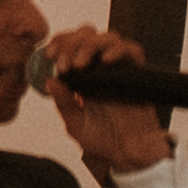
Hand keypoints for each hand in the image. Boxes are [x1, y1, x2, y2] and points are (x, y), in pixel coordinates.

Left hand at [38, 24, 173, 175]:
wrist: (127, 153)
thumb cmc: (102, 140)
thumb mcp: (75, 124)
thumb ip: (63, 103)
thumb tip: (50, 81)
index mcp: (80, 75)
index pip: (69, 46)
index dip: (59, 44)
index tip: (50, 55)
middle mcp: (99, 67)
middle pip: (87, 34)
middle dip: (72, 41)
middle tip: (66, 62)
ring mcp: (118, 67)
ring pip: (107, 37)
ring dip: (90, 45)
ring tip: (81, 64)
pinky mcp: (136, 71)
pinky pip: (131, 49)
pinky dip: (118, 49)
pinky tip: (107, 61)